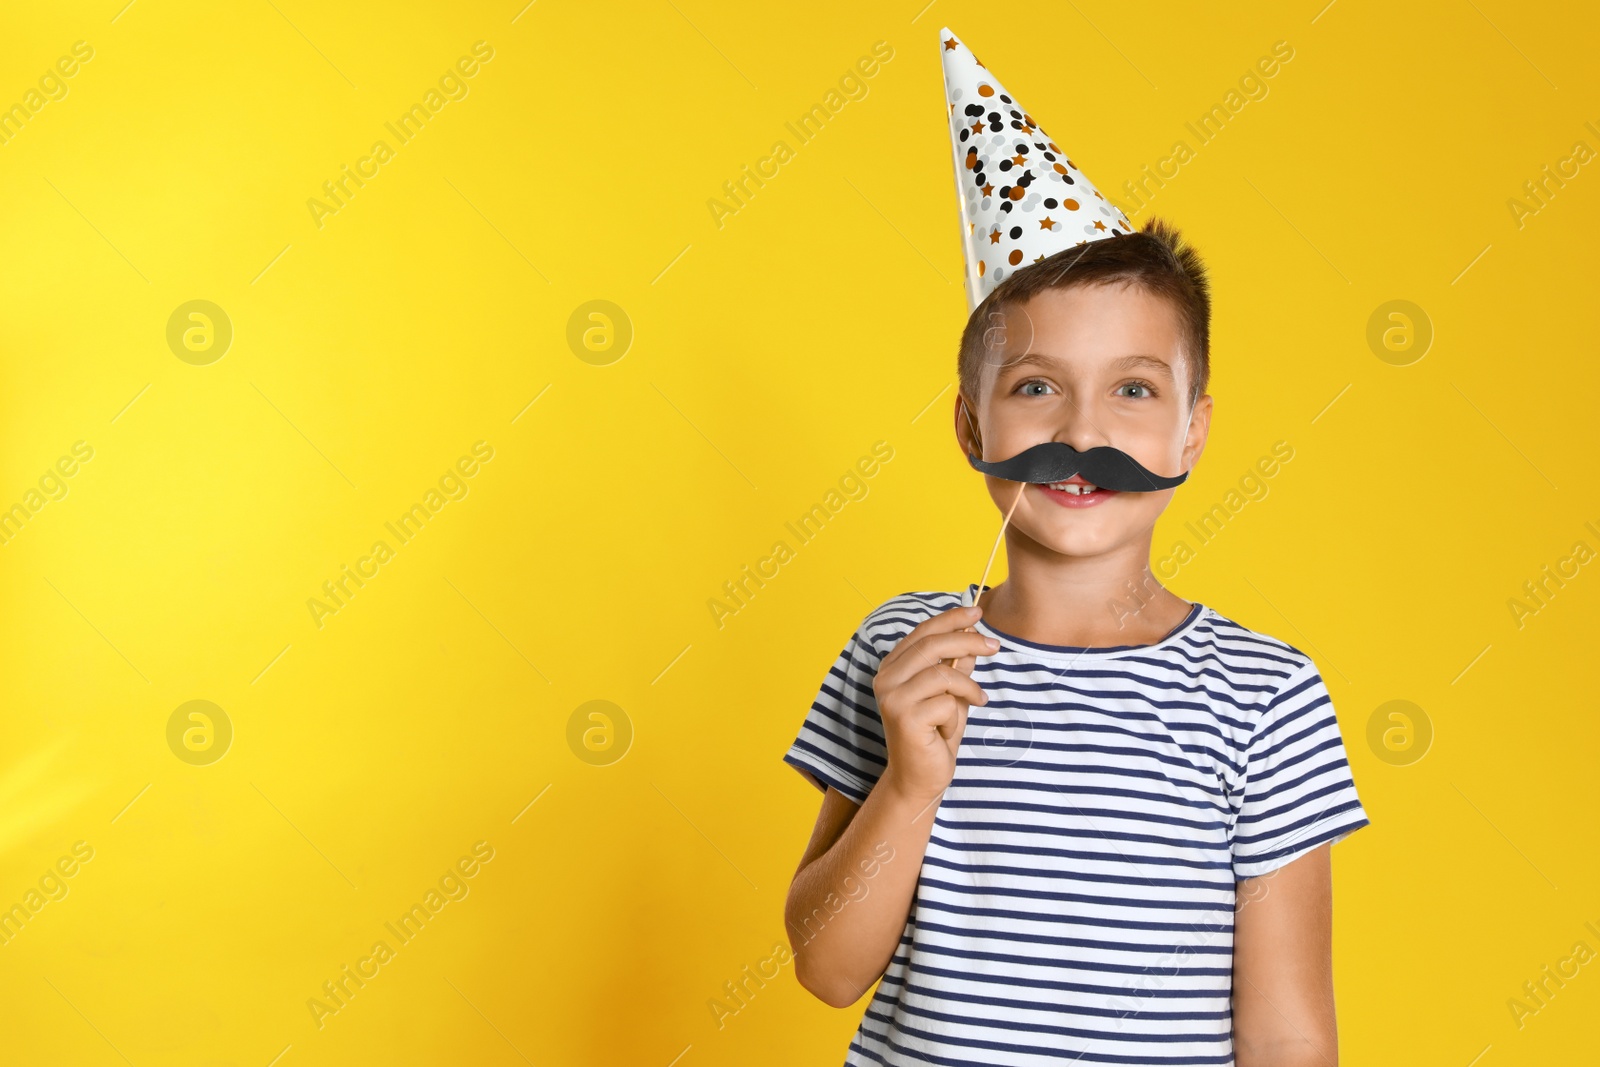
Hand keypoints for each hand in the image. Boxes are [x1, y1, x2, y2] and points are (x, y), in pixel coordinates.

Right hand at [873, 605, 998, 804]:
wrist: (920, 779)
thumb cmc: (935, 735)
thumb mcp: (951, 694)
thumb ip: (956, 665)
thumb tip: (972, 634)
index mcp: (893, 667)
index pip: (923, 632)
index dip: (951, 619)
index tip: (978, 611)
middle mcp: (886, 678)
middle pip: (932, 645)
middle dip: (968, 641)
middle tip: (995, 645)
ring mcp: (892, 697)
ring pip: (942, 674)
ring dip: (968, 688)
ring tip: (976, 702)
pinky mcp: (903, 717)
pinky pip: (945, 702)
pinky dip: (957, 715)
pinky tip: (949, 730)